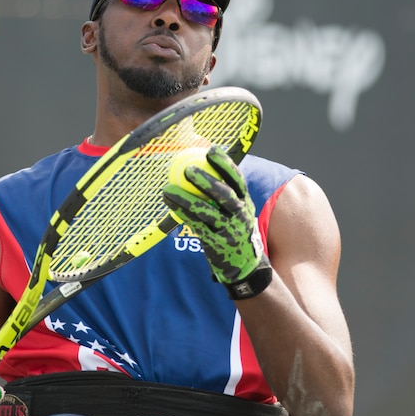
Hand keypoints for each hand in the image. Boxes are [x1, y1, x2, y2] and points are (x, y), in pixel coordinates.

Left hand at [162, 146, 271, 298]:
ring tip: (168, 189)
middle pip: (224, 195)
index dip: (225, 164)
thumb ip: (223, 188)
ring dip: (186, 200)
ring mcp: (229, 231)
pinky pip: (196, 226)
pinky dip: (182, 214)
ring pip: (207, 213)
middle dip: (207, 181)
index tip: (212, 150)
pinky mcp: (217, 245)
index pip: (237, 179)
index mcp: (246, 202)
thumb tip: (203, 160)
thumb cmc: (233, 228)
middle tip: (188, 170)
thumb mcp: (236, 209)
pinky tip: (170, 205)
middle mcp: (240, 215)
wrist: (244, 265)